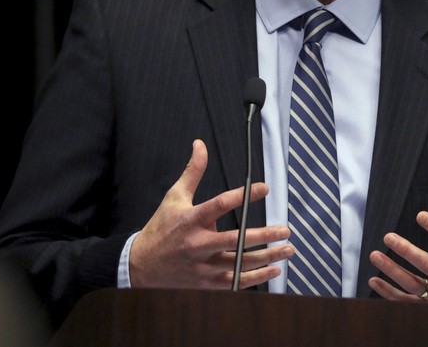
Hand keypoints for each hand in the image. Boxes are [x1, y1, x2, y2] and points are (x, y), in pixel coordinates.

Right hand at [129, 139, 291, 288]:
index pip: (221, 204)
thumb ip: (192, 171)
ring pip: (239, 264)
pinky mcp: (205, 283)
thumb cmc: (161, 227)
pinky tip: (273, 270)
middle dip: (263, 235)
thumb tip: (200, 144)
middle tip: (285, 230)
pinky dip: (256, 278)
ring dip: (266, 257)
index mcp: (191, 219)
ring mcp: (202, 266)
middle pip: (235, 240)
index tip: (264, 188)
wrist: (141, 265)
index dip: (244, 195)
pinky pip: (235, 282)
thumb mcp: (174, 196)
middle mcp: (198, 244)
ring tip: (287, 249)